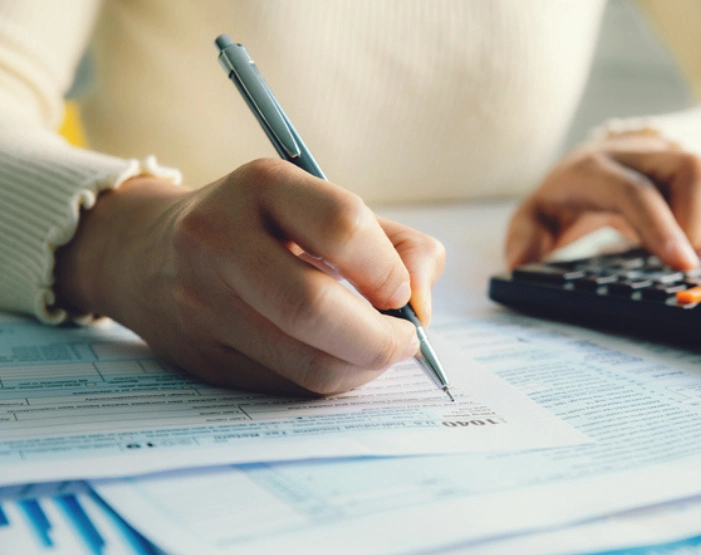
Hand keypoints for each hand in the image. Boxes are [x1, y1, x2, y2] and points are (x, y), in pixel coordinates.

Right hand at [54, 158, 445, 394]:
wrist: (150, 253)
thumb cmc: (265, 227)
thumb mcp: (326, 208)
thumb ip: (397, 245)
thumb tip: (421, 306)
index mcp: (262, 185)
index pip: (342, 227)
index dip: (389, 271)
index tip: (404, 294)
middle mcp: (220, 239)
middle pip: (314, 306)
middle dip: (380, 339)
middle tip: (406, 341)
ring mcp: (203, 302)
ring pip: (304, 361)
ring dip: (362, 368)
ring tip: (378, 351)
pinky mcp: (203, 356)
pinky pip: (288, 385)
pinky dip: (331, 379)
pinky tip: (340, 360)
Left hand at [506, 134, 700, 269]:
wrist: (594, 165)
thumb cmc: (566, 198)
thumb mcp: (535, 217)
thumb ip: (525, 237)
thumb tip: (520, 263)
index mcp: (595, 167)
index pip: (636, 191)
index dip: (661, 227)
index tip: (681, 265)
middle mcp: (641, 153)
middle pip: (694, 168)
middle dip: (697, 222)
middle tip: (678, 262)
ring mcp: (675, 158)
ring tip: (679, 252)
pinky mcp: (699, 170)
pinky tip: (690, 242)